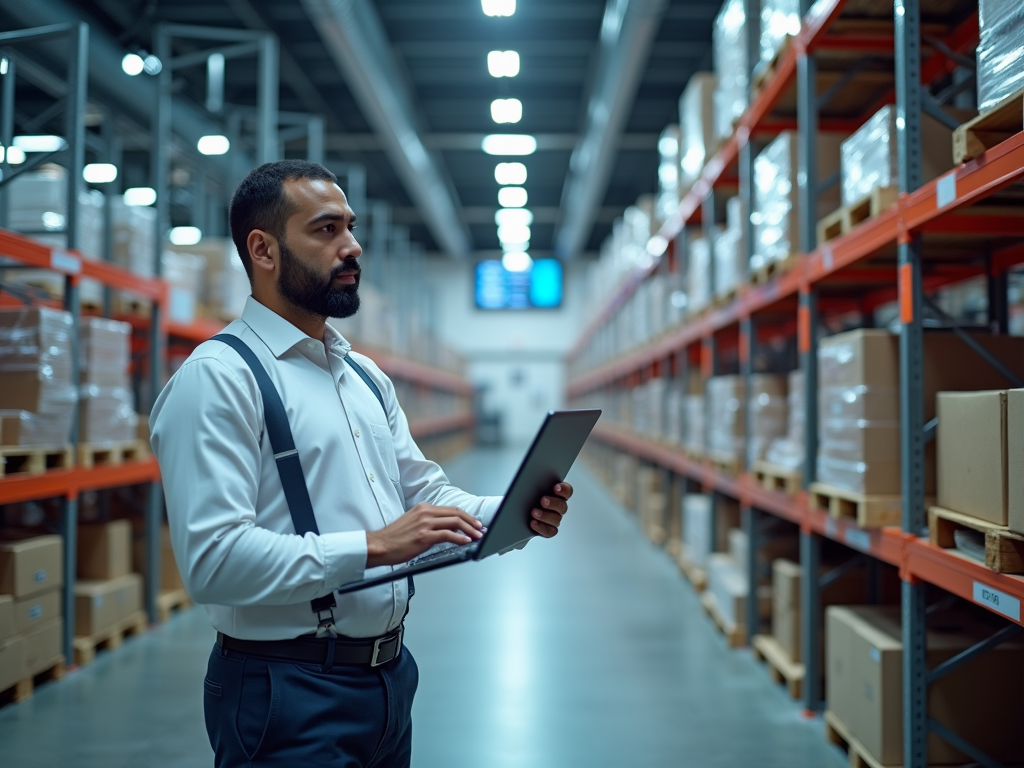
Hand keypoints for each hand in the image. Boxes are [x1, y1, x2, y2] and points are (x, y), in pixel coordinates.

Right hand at [365, 503, 483, 566]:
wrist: (379, 546)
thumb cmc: (394, 538)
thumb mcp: (413, 523)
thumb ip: (428, 522)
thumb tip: (446, 528)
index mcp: (423, 508)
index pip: (450, 509)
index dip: (465, 516)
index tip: (474, 522)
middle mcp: (425, 512)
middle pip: (455, 513)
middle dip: (471, 521)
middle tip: (480, 528)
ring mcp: (425, 523)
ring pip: (454, 522)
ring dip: (469, 530)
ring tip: (477, 536)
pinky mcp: (424, 536)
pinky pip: (447, 535)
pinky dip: (460, 538)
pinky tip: (465, 542)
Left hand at [530, 482, 573, 537]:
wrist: (518, 514)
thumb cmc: (525, 497)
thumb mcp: (529, 486)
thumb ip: (535, 482)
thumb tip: (530, 477)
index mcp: (557, 494)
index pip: (567, 491)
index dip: (564, 490)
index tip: (556, 487)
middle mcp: (558, 507)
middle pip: (562, 506)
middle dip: (553, 503)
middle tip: (543, 500)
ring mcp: (554, 519)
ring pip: (556, 519)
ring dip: (545, 515)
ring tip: (534, 512)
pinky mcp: (548, 529)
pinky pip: (550, 531)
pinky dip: (541, 527)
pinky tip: (533, 522)